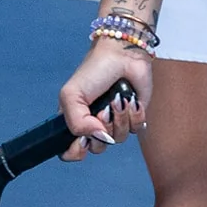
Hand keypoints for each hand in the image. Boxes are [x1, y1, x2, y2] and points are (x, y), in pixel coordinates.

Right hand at [58, 37, 153, 161]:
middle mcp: (94, 125)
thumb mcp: (71, 94)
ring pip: (118, 139)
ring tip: (117, 98)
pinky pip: (136, 129)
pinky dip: (134, 114)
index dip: (76, 151)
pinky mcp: (135, 117)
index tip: (83, 140)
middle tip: (102, 109)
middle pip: (97, 148)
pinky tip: (131, 100)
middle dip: (101, 128)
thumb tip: (98, 137)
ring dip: (119, 118)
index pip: (70, 151)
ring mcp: (115, 122)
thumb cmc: (94, 71)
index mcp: (75, 121)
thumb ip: (76, 122)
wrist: (123, 55)